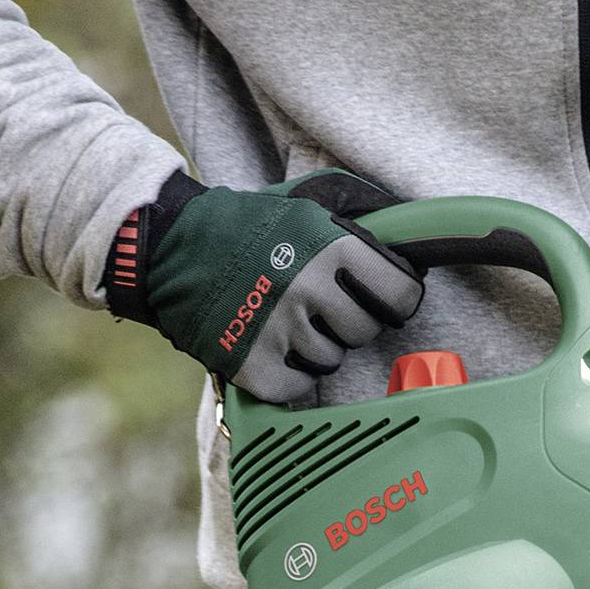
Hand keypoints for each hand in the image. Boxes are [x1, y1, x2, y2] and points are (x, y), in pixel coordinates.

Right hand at [106, 169, 422, 401]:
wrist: (173, 247)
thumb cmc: (251, 225)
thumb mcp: (308, 201)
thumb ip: (362, 213)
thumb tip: (415, 233)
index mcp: (330, 246)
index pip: (400, 295)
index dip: (395, 299)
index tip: (383, 299)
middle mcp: (308, 287)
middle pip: (365, 332)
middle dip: (349, 321)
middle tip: (320, 305)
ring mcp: (280, 330)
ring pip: (332, 360)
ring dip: (317, 346)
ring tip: (287, 319)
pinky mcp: (253, 366)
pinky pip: (300, 387)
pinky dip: (291, 376)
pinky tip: (273, 348)